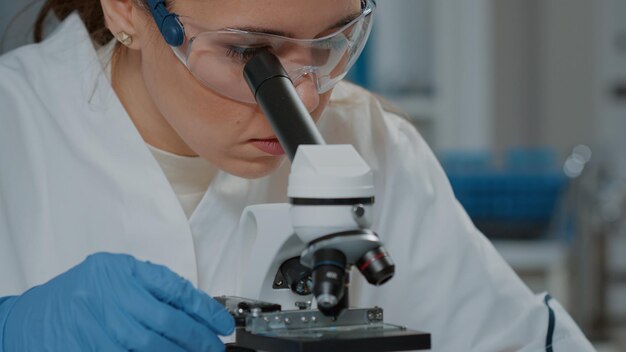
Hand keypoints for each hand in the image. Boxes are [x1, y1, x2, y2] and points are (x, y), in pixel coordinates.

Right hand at [1, 252, 233, 350]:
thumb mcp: (119, 275)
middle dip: (196, 337)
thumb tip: (195, 308)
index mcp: (123, 271)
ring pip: (147, 346)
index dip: (203, 309)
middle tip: (213, 347)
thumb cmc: (85, 291)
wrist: (38, 315)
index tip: (222, 323)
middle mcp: (110, 295)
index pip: (174, 289)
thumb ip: (154, 287)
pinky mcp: (88, 347)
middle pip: (164, 321)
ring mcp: (97, 324)